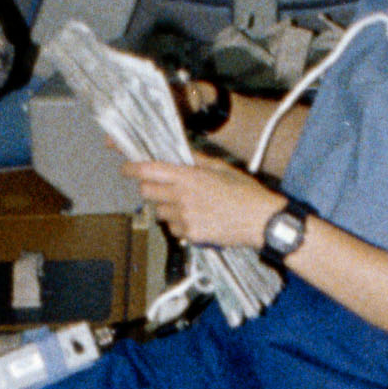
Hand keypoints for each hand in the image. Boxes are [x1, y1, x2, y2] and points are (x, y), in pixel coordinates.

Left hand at [129, 152, 271, 253]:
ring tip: (187, 206)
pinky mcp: (191, 235)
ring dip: (166, 208)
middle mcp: (182, 197)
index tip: (126, 167)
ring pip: (159, 212)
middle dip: (149, 188)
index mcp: (189, 176)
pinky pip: (173, 229)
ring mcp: (185, 218)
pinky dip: (179, 225)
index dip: (132, 168)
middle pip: (146, 192)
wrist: (261, 221)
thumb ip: (197, 160)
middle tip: (162, 188)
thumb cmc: (245, 192)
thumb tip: (180, 154)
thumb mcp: (221, 168)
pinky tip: (196, 220)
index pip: (149, 170)